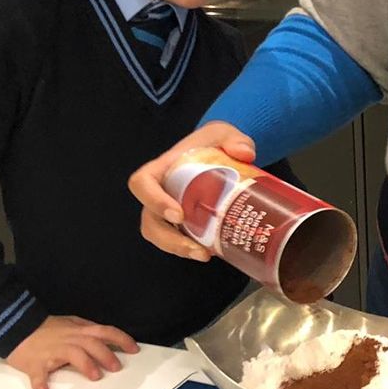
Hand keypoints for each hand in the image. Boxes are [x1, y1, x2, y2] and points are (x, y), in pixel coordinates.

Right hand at [7, 315, 138, 388]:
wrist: (15, 327)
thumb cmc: (44, 328)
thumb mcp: (70, 322)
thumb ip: (86, 328)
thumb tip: (104, 335)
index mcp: (79, 330)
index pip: (105, 332)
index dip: (121, 339)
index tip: (134, 349)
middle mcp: (69, 339)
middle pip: (92, 344)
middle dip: (107, 354)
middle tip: (117, 367)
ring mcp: (52, 351)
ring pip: (72, 354)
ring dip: (85, 365)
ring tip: (95, 376)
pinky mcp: (35, 364)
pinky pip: (38, 375)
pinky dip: (40, 385)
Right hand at [127, 121, 255, 260]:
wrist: (221, 151)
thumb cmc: (214, 142)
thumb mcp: (224, 133)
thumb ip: (235, 139)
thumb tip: (244, 153)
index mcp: (163, 168)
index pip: (143, 183)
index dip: (154, 201)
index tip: (178, 214)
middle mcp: (160, 191)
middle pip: (149, 220)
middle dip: (168, 238)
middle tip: (196, 248)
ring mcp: (169, 209)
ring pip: (160, 235)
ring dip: (178, 249)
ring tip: (204, 255)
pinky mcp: (182, 222)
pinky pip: (177, 239)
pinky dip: (190, 249)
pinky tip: (211, 253)